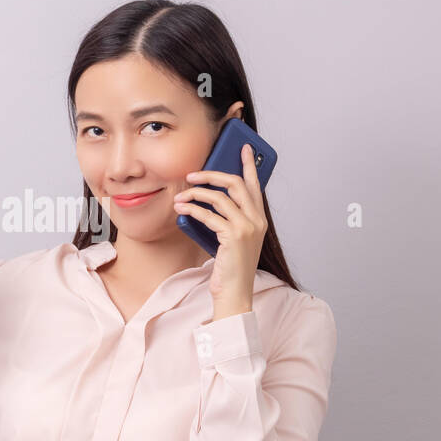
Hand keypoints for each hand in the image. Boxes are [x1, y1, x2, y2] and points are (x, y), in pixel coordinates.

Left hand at [173, 143, 266, 317]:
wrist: (235, 292)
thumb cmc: (232, 267)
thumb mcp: (234, 239)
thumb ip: (229, 219)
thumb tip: (209, 197)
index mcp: (259, 219)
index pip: (255, 185)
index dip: (249, 165)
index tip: (243, 148)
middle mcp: (257, 220)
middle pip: (235, 184)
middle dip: (211, 174)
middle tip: (192, 174)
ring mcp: (247, 228)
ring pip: (219, 197)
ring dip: (195, 194)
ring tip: (180, 197)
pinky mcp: (234, 236)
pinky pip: (209, 215)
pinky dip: (193, 210)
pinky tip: (182, 209)